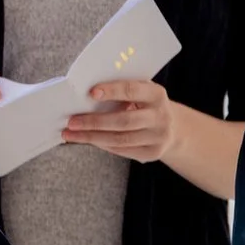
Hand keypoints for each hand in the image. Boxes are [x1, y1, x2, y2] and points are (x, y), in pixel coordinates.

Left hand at [60, 78, 176, 162]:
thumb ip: (121, 90)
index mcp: (156, 94)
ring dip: (92, 137)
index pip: (132, 90)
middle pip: (123, 121)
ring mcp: (158, 137)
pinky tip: (88, 140)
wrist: (172, 127)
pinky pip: (122, 150)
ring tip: (72, 134)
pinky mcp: (152, 153)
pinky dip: (102, 145)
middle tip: (71, 121)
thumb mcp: (141, 91)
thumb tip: (85, 96)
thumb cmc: (146, 104)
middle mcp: (160, 116)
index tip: (91, 93)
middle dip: (94, 122)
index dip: (111, 91)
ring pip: (120, 139)